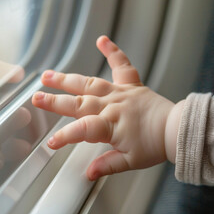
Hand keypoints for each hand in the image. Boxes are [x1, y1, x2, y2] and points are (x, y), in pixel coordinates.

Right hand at [32, 36, 175, 180]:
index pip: (82, 130)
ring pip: (89, 84)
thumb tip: (88, 174)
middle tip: (37, 97)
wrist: (176, 129)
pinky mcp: (131, 85)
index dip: (65, 136)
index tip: (51, 142)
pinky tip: (102, 40)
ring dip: (67, 79)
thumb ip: (107, 165)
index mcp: (111, 126)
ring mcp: (120, 93)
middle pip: (79, 103)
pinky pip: (121, 65)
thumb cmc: (155, 145)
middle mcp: (112, 106)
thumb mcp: (130, 162)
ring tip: (48, 74)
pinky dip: (112, 51)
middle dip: (55, 101)